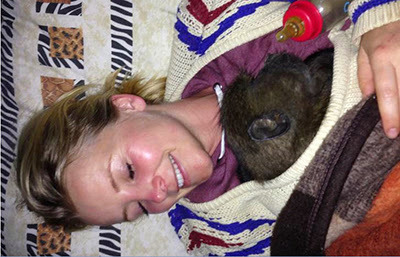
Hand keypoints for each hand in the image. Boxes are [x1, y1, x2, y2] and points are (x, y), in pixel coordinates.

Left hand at [357, 20, 399, 138]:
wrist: (390, 14)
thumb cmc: (376, 37)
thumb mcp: (363, 55)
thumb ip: (365, 78)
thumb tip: (368, 100)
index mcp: (382, 57)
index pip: (386, 92)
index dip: (390, 114)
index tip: (392, 132)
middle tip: (398, 130)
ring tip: (399, 119)